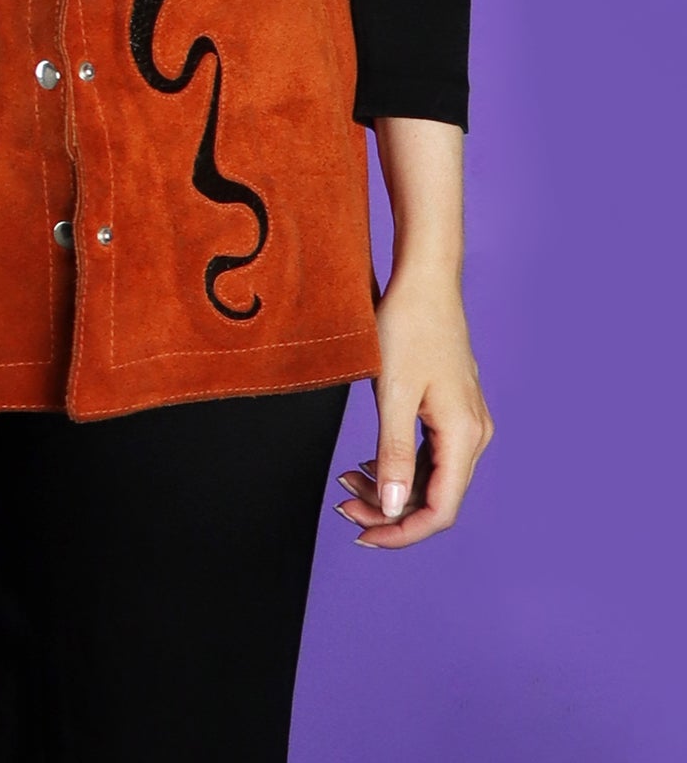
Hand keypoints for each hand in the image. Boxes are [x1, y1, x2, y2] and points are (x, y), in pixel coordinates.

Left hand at [334, 266, 493, 548]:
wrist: (425, 279)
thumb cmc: (408, 326)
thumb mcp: (392, 392)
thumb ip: (393, 453)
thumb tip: (393, 508)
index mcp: (464, 435)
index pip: (440, 509)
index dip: (402, 532)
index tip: (363, 536)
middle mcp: (474, 435)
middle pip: (434, 497)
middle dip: (388, 510)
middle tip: (343, 506)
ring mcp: (466, 422)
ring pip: (430, 476)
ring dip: (391, 488)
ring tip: (347, 482)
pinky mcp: (453, 409)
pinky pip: (430, 454)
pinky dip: (399, 465)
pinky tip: (369, 464)